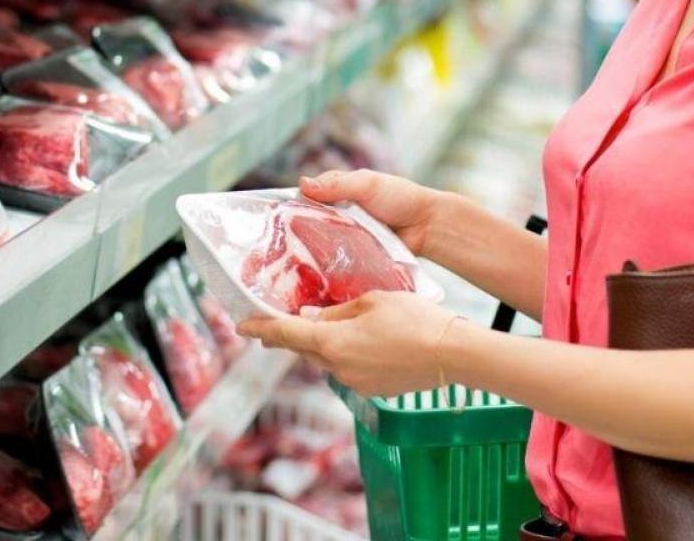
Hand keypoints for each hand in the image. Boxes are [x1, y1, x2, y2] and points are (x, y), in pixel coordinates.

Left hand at [238, 291, 459, 397]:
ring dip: (327, 345)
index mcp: (332, 342)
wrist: (452, 354)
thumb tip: (311, 320)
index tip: (241, 326)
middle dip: (296, 336)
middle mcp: (338, 368)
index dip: (261, 329)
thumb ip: (337, 312)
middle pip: (306, 350)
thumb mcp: (372, 302)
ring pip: (329, 360)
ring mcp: (356, 383)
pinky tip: (370, 342)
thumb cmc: (414, 319)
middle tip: (286, 322)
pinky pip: (350, 370)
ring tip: (343, 325)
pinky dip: (350, 355)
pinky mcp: (374, 390)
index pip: (286, 335)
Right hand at [299, 169, 442, 257]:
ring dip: (313, 247)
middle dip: (300, 229)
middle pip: (310, 220)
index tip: (279, 218)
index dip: (294, 205)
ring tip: (296, 259)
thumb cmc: (400, 198)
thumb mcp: (367, 184)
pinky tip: (317, 270)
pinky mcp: (353, 254)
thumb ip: (337, 184)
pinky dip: (329, 261)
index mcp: (339, 190)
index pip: (308, 196)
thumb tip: (302, 184)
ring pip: (321, 241)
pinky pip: (336, 257)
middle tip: (285, 242)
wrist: (427, 226)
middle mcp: (339, 212)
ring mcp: (346, 234)